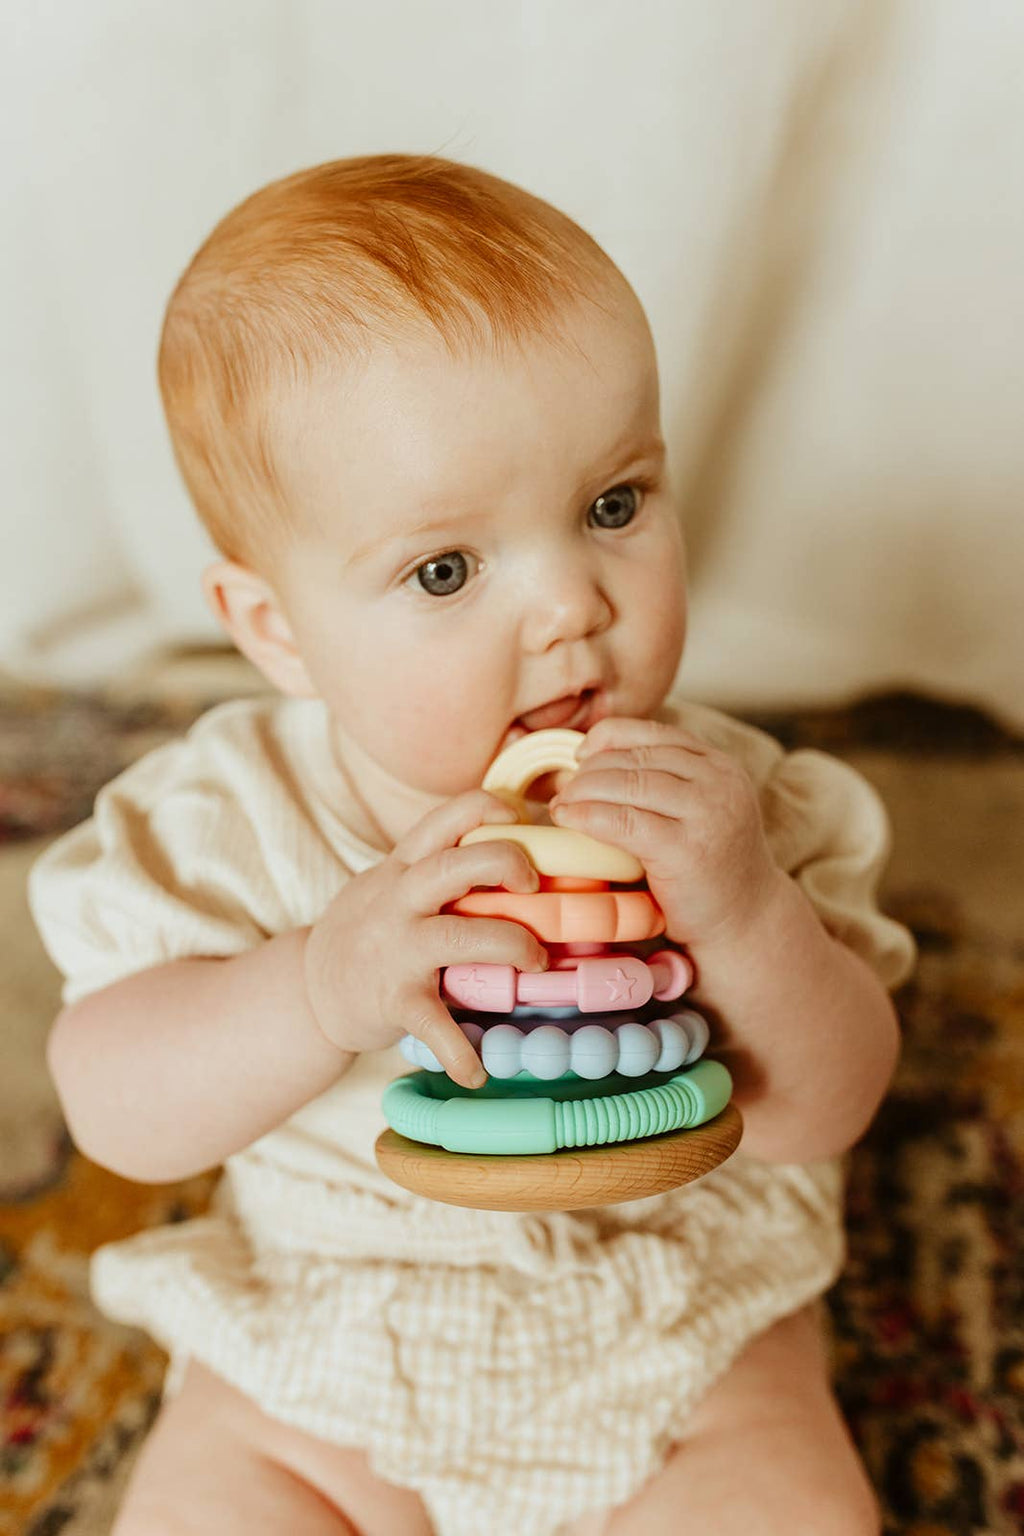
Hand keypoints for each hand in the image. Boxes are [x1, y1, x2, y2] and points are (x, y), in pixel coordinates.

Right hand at [303, 790, 547, 1087]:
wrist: (310, 990)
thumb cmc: (371, 930)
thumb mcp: (395, 882)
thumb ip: (441, 865)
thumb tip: (521, 848)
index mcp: (405, 865)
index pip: (449, 815)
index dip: (491, 809)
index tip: (523, 821)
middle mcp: (400, 899)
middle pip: (457, 863)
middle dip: (507, 864)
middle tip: (536, 885)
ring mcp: (396, 949)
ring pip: (461, 936)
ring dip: (511, 945)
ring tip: (538, 963)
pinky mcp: (393, 1000)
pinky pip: (434, 1025)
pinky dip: (460, 1052)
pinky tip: (477, 1071)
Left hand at [548, 717, 782, 947]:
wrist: (746, 923)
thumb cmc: (709, 870)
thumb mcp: (697, 812)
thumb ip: (664, 784)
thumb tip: (590, 760)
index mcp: (719, 765)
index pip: (654, 732)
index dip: (608, 737)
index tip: (580, 756)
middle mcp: (718, 782)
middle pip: (636, 758)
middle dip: (589, 770)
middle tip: (563, 790)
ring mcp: (706, 814)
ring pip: (627, 784)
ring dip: (583, 791)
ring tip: (560, 806)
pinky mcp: (686, 850)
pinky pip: (623, 821)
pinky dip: (588, 816)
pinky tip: (568, 820)